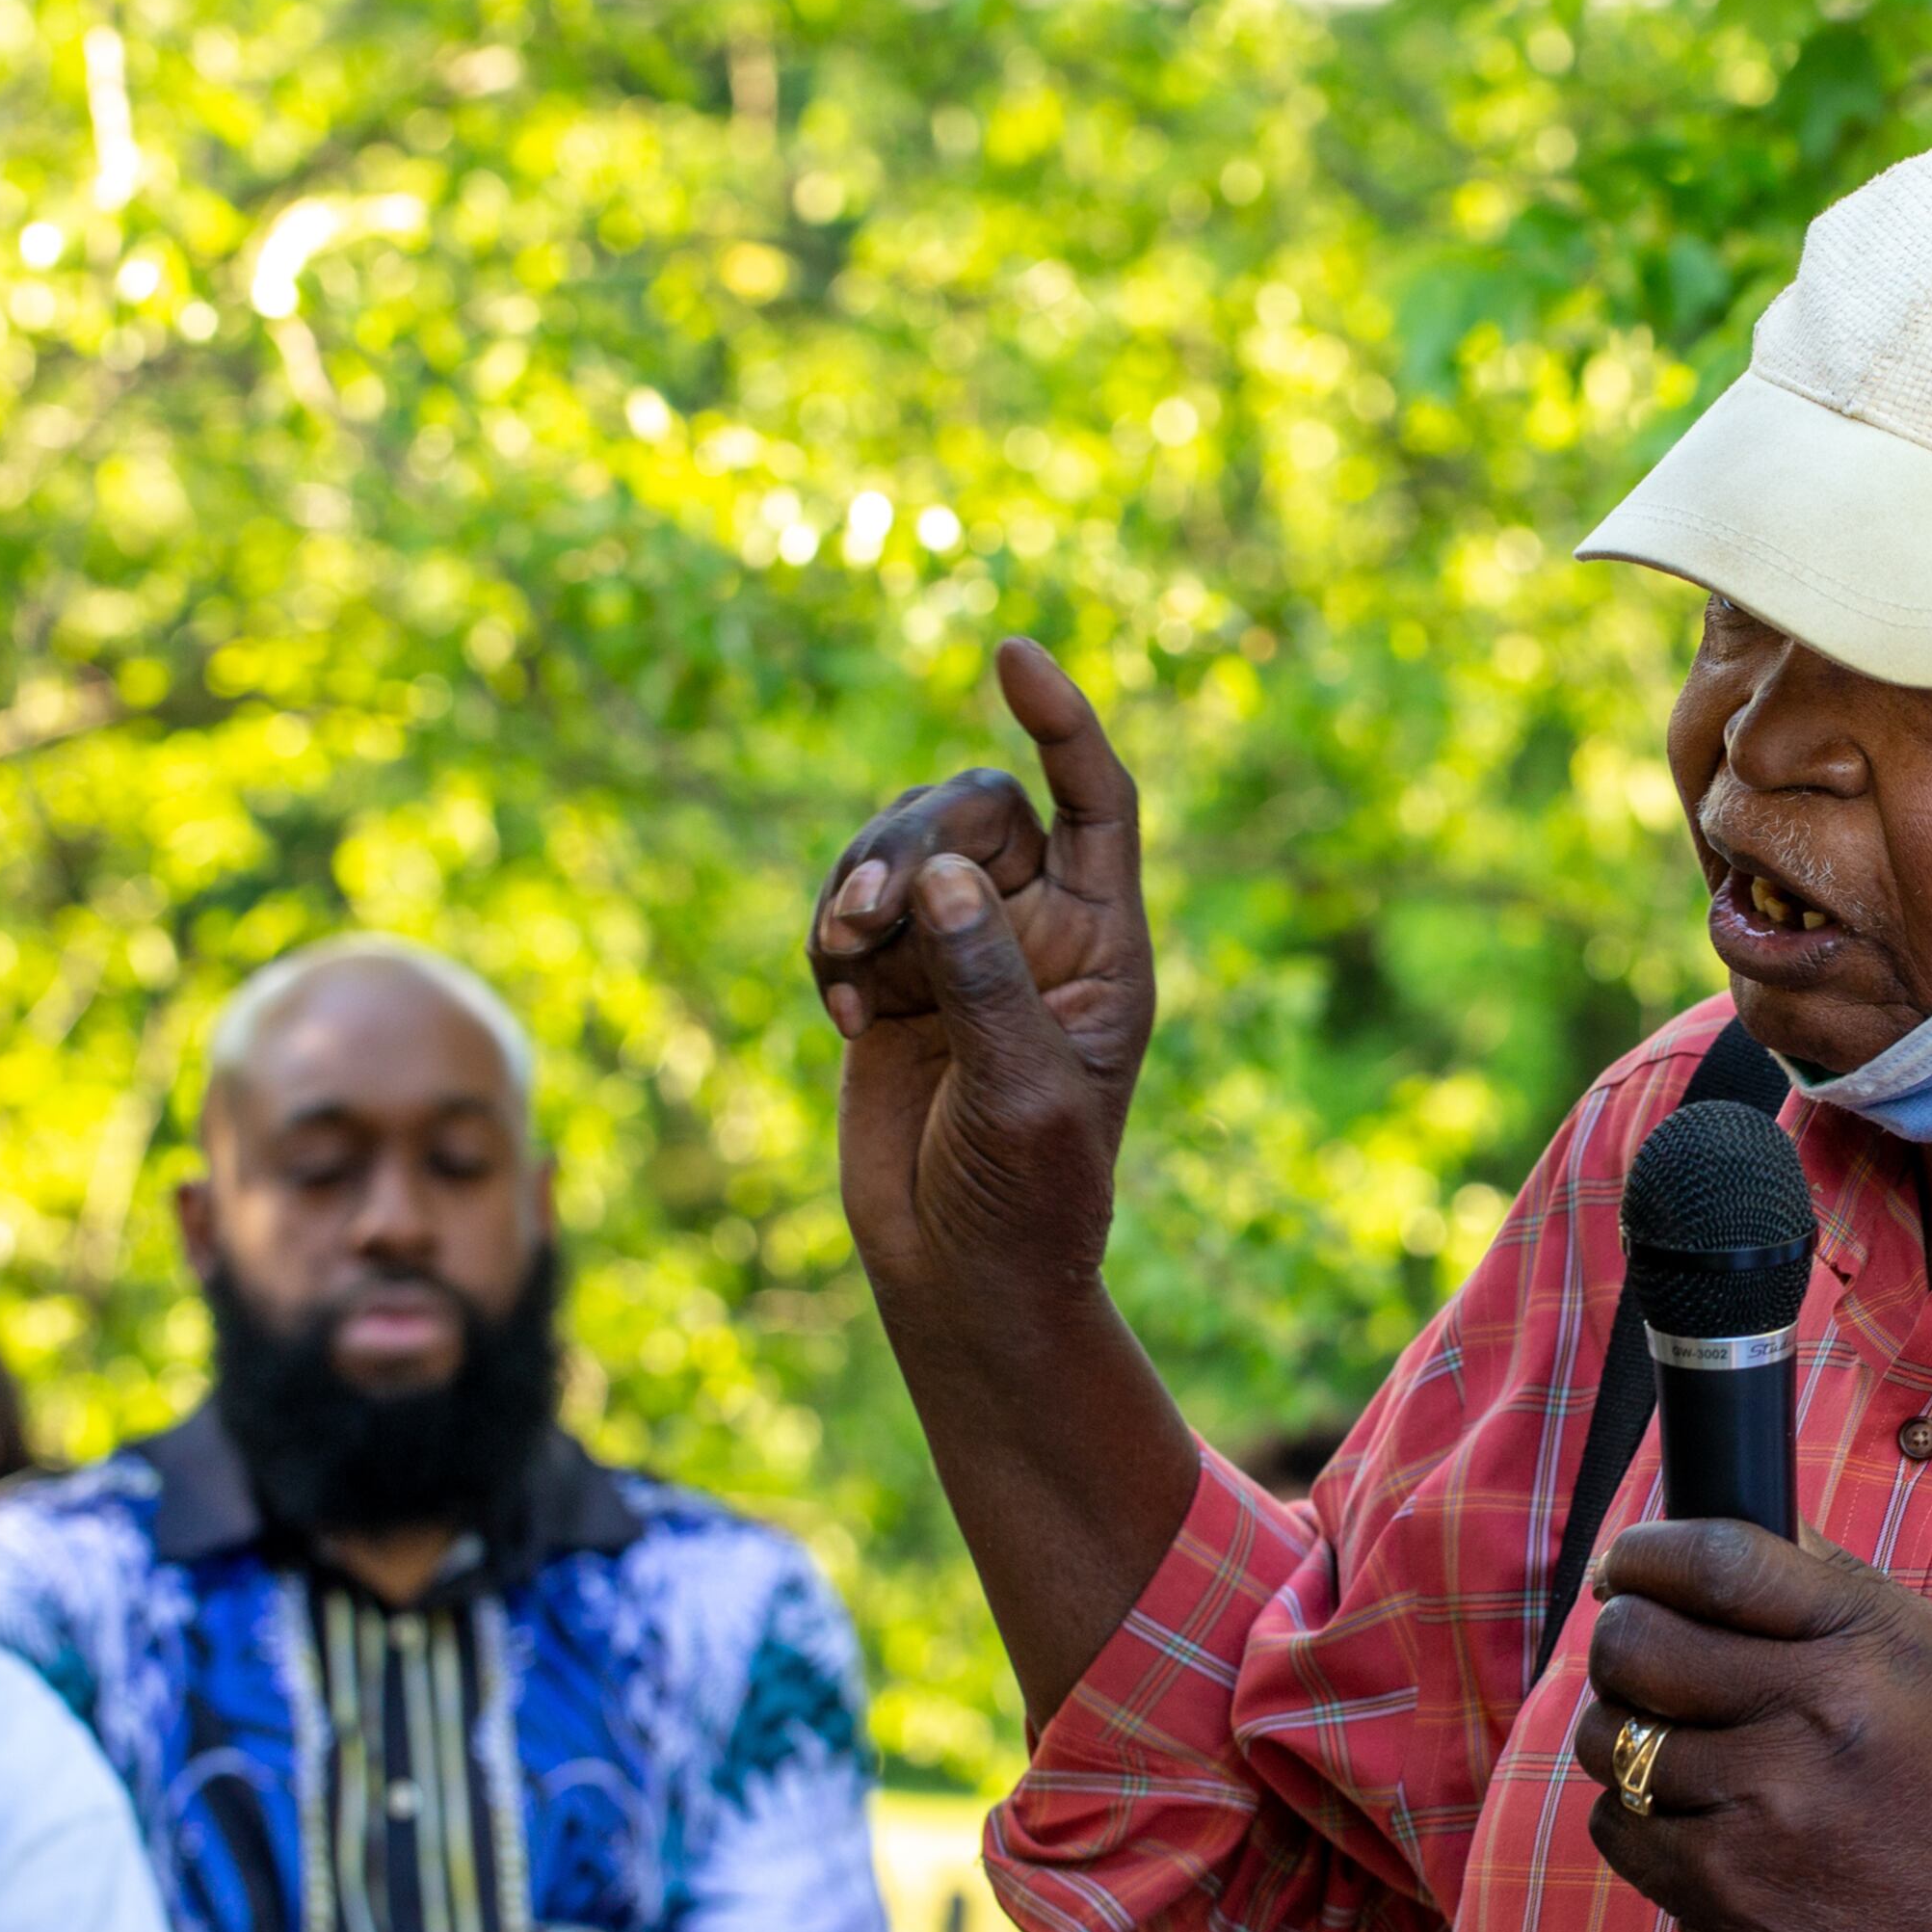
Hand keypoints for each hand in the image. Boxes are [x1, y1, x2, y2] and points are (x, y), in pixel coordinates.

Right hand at [806, 639, 1156, 1324]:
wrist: (965, 1274)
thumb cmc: (1029, 1199)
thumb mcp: (1025, 1093)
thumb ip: (987, 979)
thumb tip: (944, 870)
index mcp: (1104, 945)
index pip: (1096, 801)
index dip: (1063, 722)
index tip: (1010, 656)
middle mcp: (1036, 931)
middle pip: (973, 811)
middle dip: (911, 839)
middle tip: (864, 915)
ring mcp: (959, 951)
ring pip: (900, 848)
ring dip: (858, 881)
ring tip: (841, 955)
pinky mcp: (890, 981)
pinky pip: (846, 909)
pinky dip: (827, 938)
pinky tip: (838, 1008)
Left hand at [1574, 1520, 1931, 1931]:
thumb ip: (1851, 1590)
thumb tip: (1763, 1525)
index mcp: (1868, 1645)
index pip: (1717, 1561)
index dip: (1646, 1550)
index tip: (1626, 1562)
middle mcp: (1812, 1717)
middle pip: (1639, 1640)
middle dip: (1619, 1636)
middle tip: (1635, 1650)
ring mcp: (1760, 1808)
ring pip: (1612, 1734)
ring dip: (1621, 1731)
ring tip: (1663, 1740)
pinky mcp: (1720, 1889)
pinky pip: (1616, 1824)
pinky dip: (1634, 1816)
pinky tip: (1686, 1817)